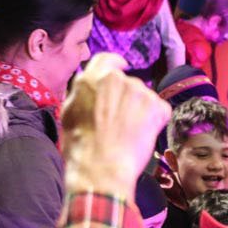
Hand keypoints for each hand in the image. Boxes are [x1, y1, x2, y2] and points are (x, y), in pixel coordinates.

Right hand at [61, 53, 171, 197]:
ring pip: (143, 97)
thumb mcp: (68, 113)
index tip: (121, 67)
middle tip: (119, 122)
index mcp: (90, 79)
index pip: (107, 59)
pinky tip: (141, 136)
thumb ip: (80, 94)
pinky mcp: (157, 106)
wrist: (102, 168)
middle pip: (127, 83)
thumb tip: (87, 88)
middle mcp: (116, 80)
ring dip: (139, 110)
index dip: (115, 64)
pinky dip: (154, 121)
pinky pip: (159, 109)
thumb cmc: (81, 147)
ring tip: (128, 133)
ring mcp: (139, 92)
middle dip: (126, 98)